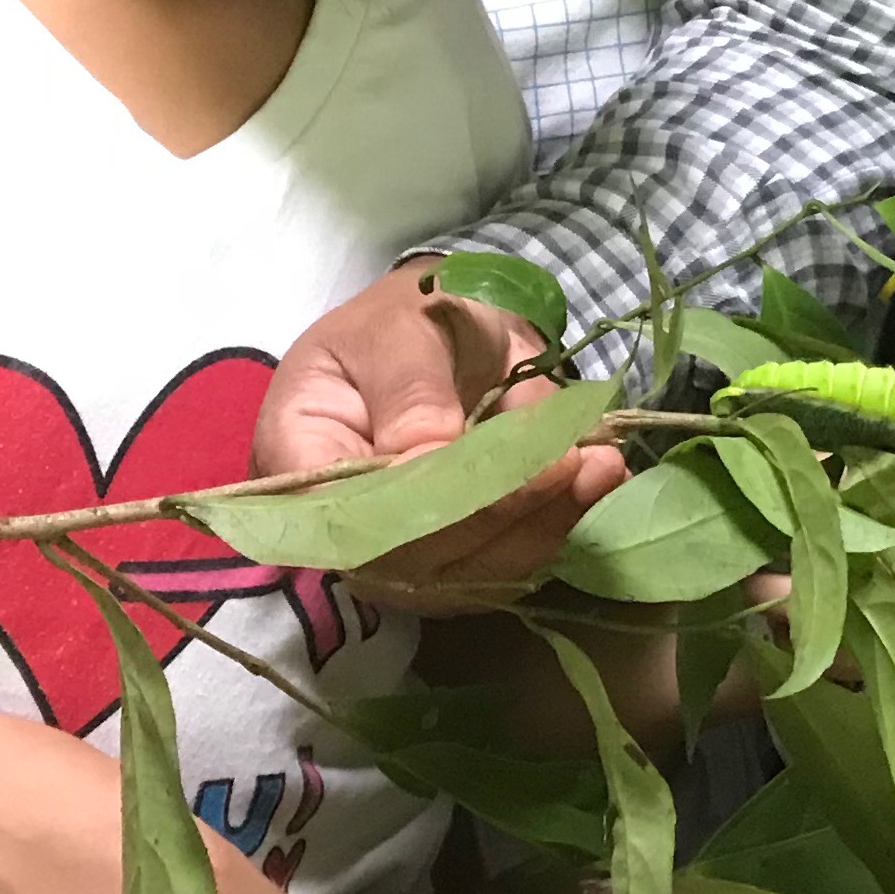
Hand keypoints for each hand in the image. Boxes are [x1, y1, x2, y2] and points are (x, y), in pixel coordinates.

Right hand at [253, 265, 623, 609]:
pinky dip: (557, 528)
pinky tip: (599, 479)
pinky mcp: (453, 560)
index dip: (417, 505)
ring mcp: (396, 551)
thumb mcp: (402, 325)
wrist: (446, 329)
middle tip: (571, 462)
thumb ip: (410, 389)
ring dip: (540, 528)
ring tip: (599, 467)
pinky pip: (502, 567)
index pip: (341, 511)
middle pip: (408, 556)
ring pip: (464, 575)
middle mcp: (337, 521)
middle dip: (497, 514)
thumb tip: (425, 460)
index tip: (495, 462)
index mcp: (295, 452)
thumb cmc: (406, 318)